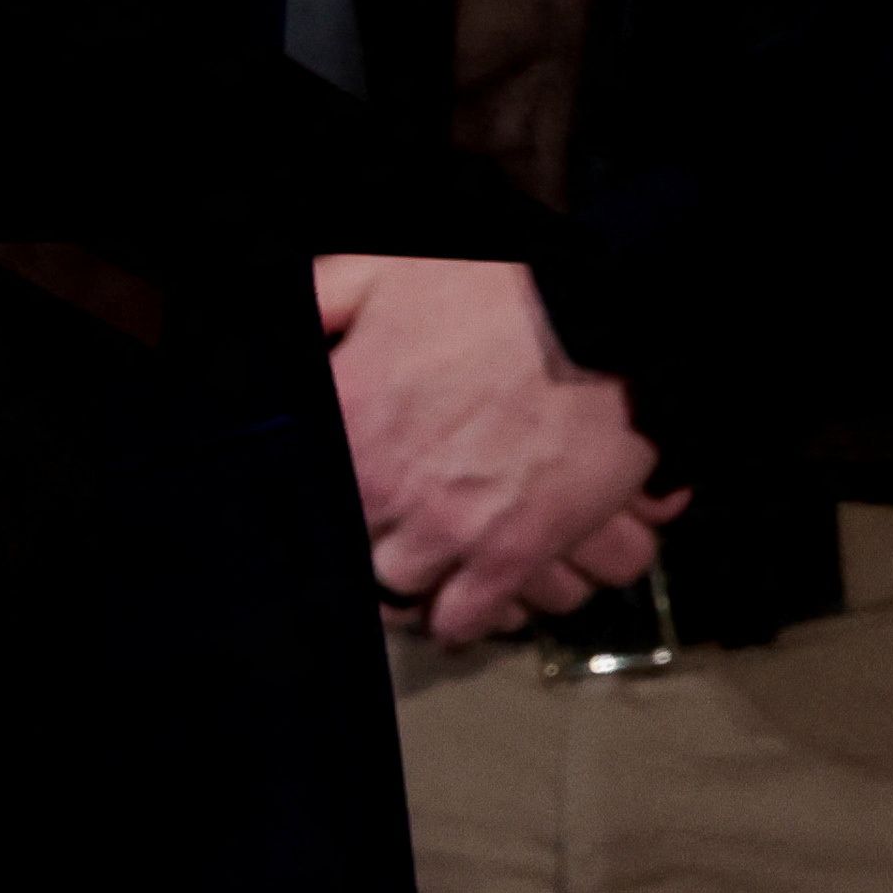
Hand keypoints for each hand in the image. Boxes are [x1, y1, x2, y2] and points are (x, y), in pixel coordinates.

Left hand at [311, 254, 675, 645]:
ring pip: (401, 590)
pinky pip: (468, 616)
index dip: (315, 495)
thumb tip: (290, 332)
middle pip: (348, 544)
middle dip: (358, 541)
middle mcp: (385, 484)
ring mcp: (448, 526)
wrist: (602, 315)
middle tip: (371, 536)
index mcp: (347, 416)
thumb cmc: (496, 287)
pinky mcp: (513, 553)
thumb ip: (321, 301)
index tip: (322, 497)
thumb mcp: (381, 270)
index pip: (305, 489)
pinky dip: (458, 621)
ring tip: (410, 578)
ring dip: (403, 584)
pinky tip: (454, 614)